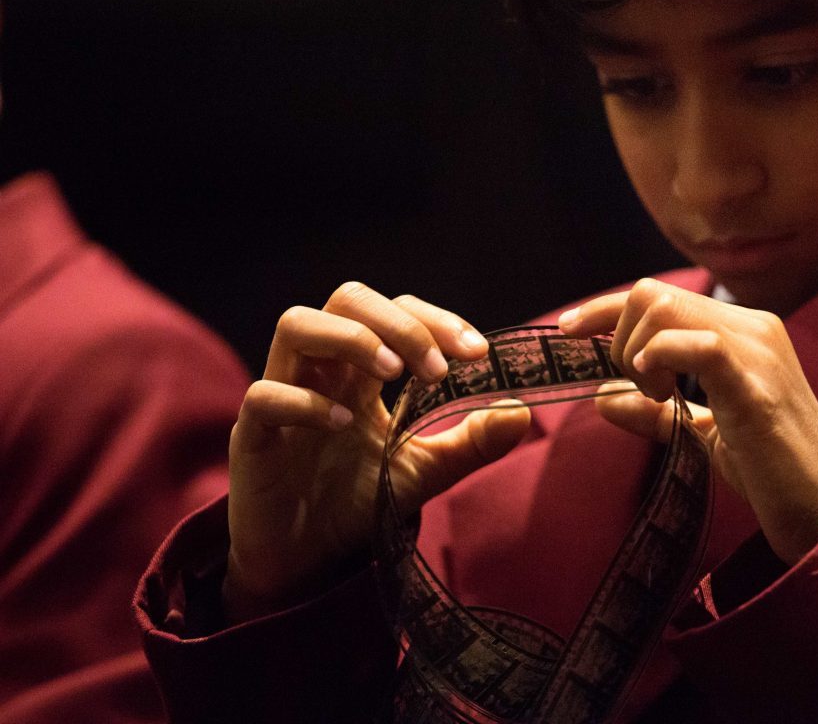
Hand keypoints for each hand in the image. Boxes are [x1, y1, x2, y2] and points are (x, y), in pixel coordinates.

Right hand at [224, 283, 529, 621]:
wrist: (306, 561)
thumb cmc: (358, 501)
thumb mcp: (426, 470)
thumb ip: (471, 442)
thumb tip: (521, 410)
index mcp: (362, 369)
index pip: (396, 312)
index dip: (435, 321)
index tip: (477, 355)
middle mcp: (322, 370)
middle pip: (347, 299)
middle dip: (398, 323)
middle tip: (437, 369)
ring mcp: (283, 395)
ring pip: (296, 325)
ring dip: (350, 338)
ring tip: (392, 373)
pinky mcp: (254, 436)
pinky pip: (265, 396)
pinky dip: (305, 401)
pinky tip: (343, 424)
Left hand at [559, 278, 817, 563]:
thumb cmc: (772, 472)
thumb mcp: (704, 434)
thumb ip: (656, 412)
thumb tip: (601, 397)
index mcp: (742, 332)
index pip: (659, 295)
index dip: (605, 308)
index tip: (568, 331)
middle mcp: (752, 327)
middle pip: (651, 293)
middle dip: (619, 339)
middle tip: (641, 391)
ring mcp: (758, 351)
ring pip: (664, 308)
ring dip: (637, 353)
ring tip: (658, 397)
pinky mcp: (757, 385)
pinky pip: (698, 344)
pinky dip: (659, 359)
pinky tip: (658, 391)